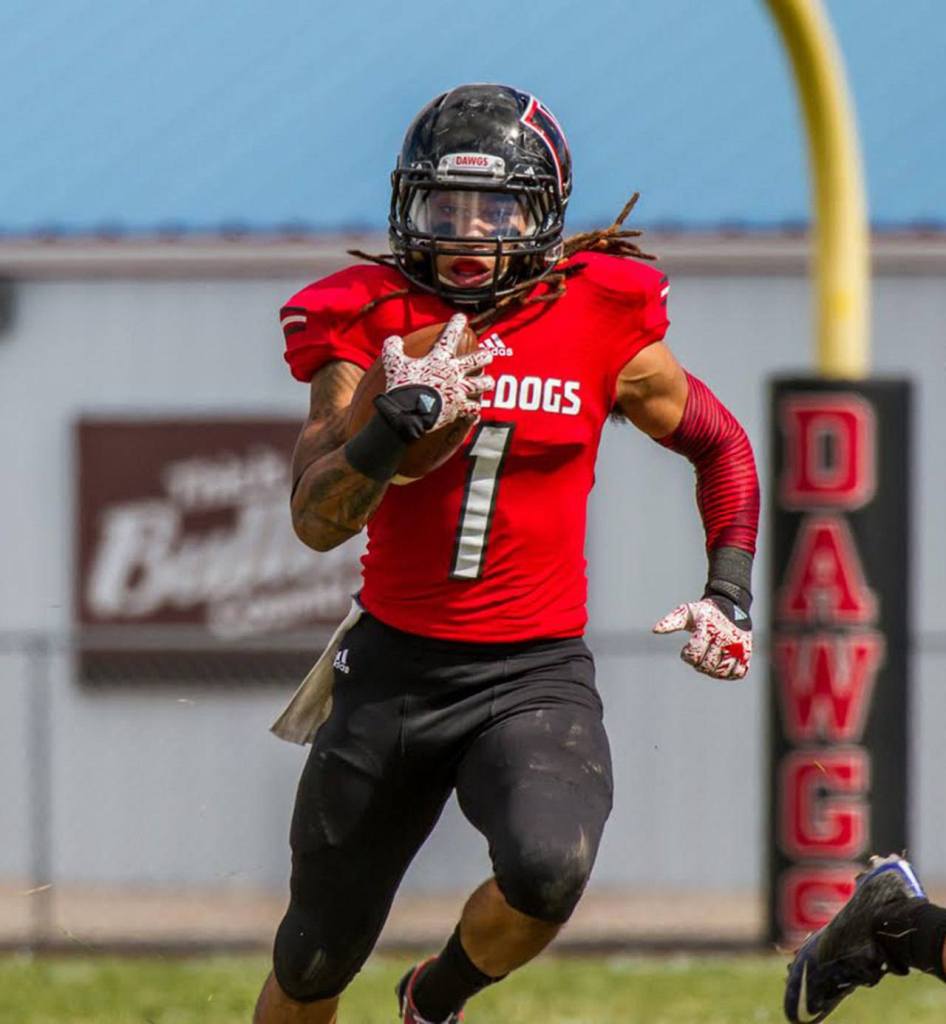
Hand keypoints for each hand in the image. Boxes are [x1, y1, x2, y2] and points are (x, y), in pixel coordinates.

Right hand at [380, 313, 493, 430]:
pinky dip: (474, 412)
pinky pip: (472, 410)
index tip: (462, 317)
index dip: (456, 325)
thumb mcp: (393, 363)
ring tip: (489, 382)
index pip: (450, 336)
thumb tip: (393, 339)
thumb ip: (393, 349)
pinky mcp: (459, 410)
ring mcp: (459, 391)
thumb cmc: (403, 387)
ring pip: (481, 385)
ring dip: (486, 383)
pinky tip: (476, 413)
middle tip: (488, 355)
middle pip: (476, 361)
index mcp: (439, 359)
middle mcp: (454, 373)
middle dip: (484, 357)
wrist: (410, 412)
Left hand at [652, 597, 751, 679]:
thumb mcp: (686, 612)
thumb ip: (671, 622)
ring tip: (708, 661)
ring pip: (722, 672)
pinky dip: (729, 674)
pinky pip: (738, 673)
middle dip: (698, 664)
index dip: (687, 655)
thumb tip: (655, 630)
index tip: (686, 649)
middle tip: (698, 656)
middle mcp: (724, 637)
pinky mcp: (747, 652)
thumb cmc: (704, 612)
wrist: (731, 605)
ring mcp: (738, 646)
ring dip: (712, 671)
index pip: (694, 653)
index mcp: (708, 628)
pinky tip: (721, 667)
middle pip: (707, 665)